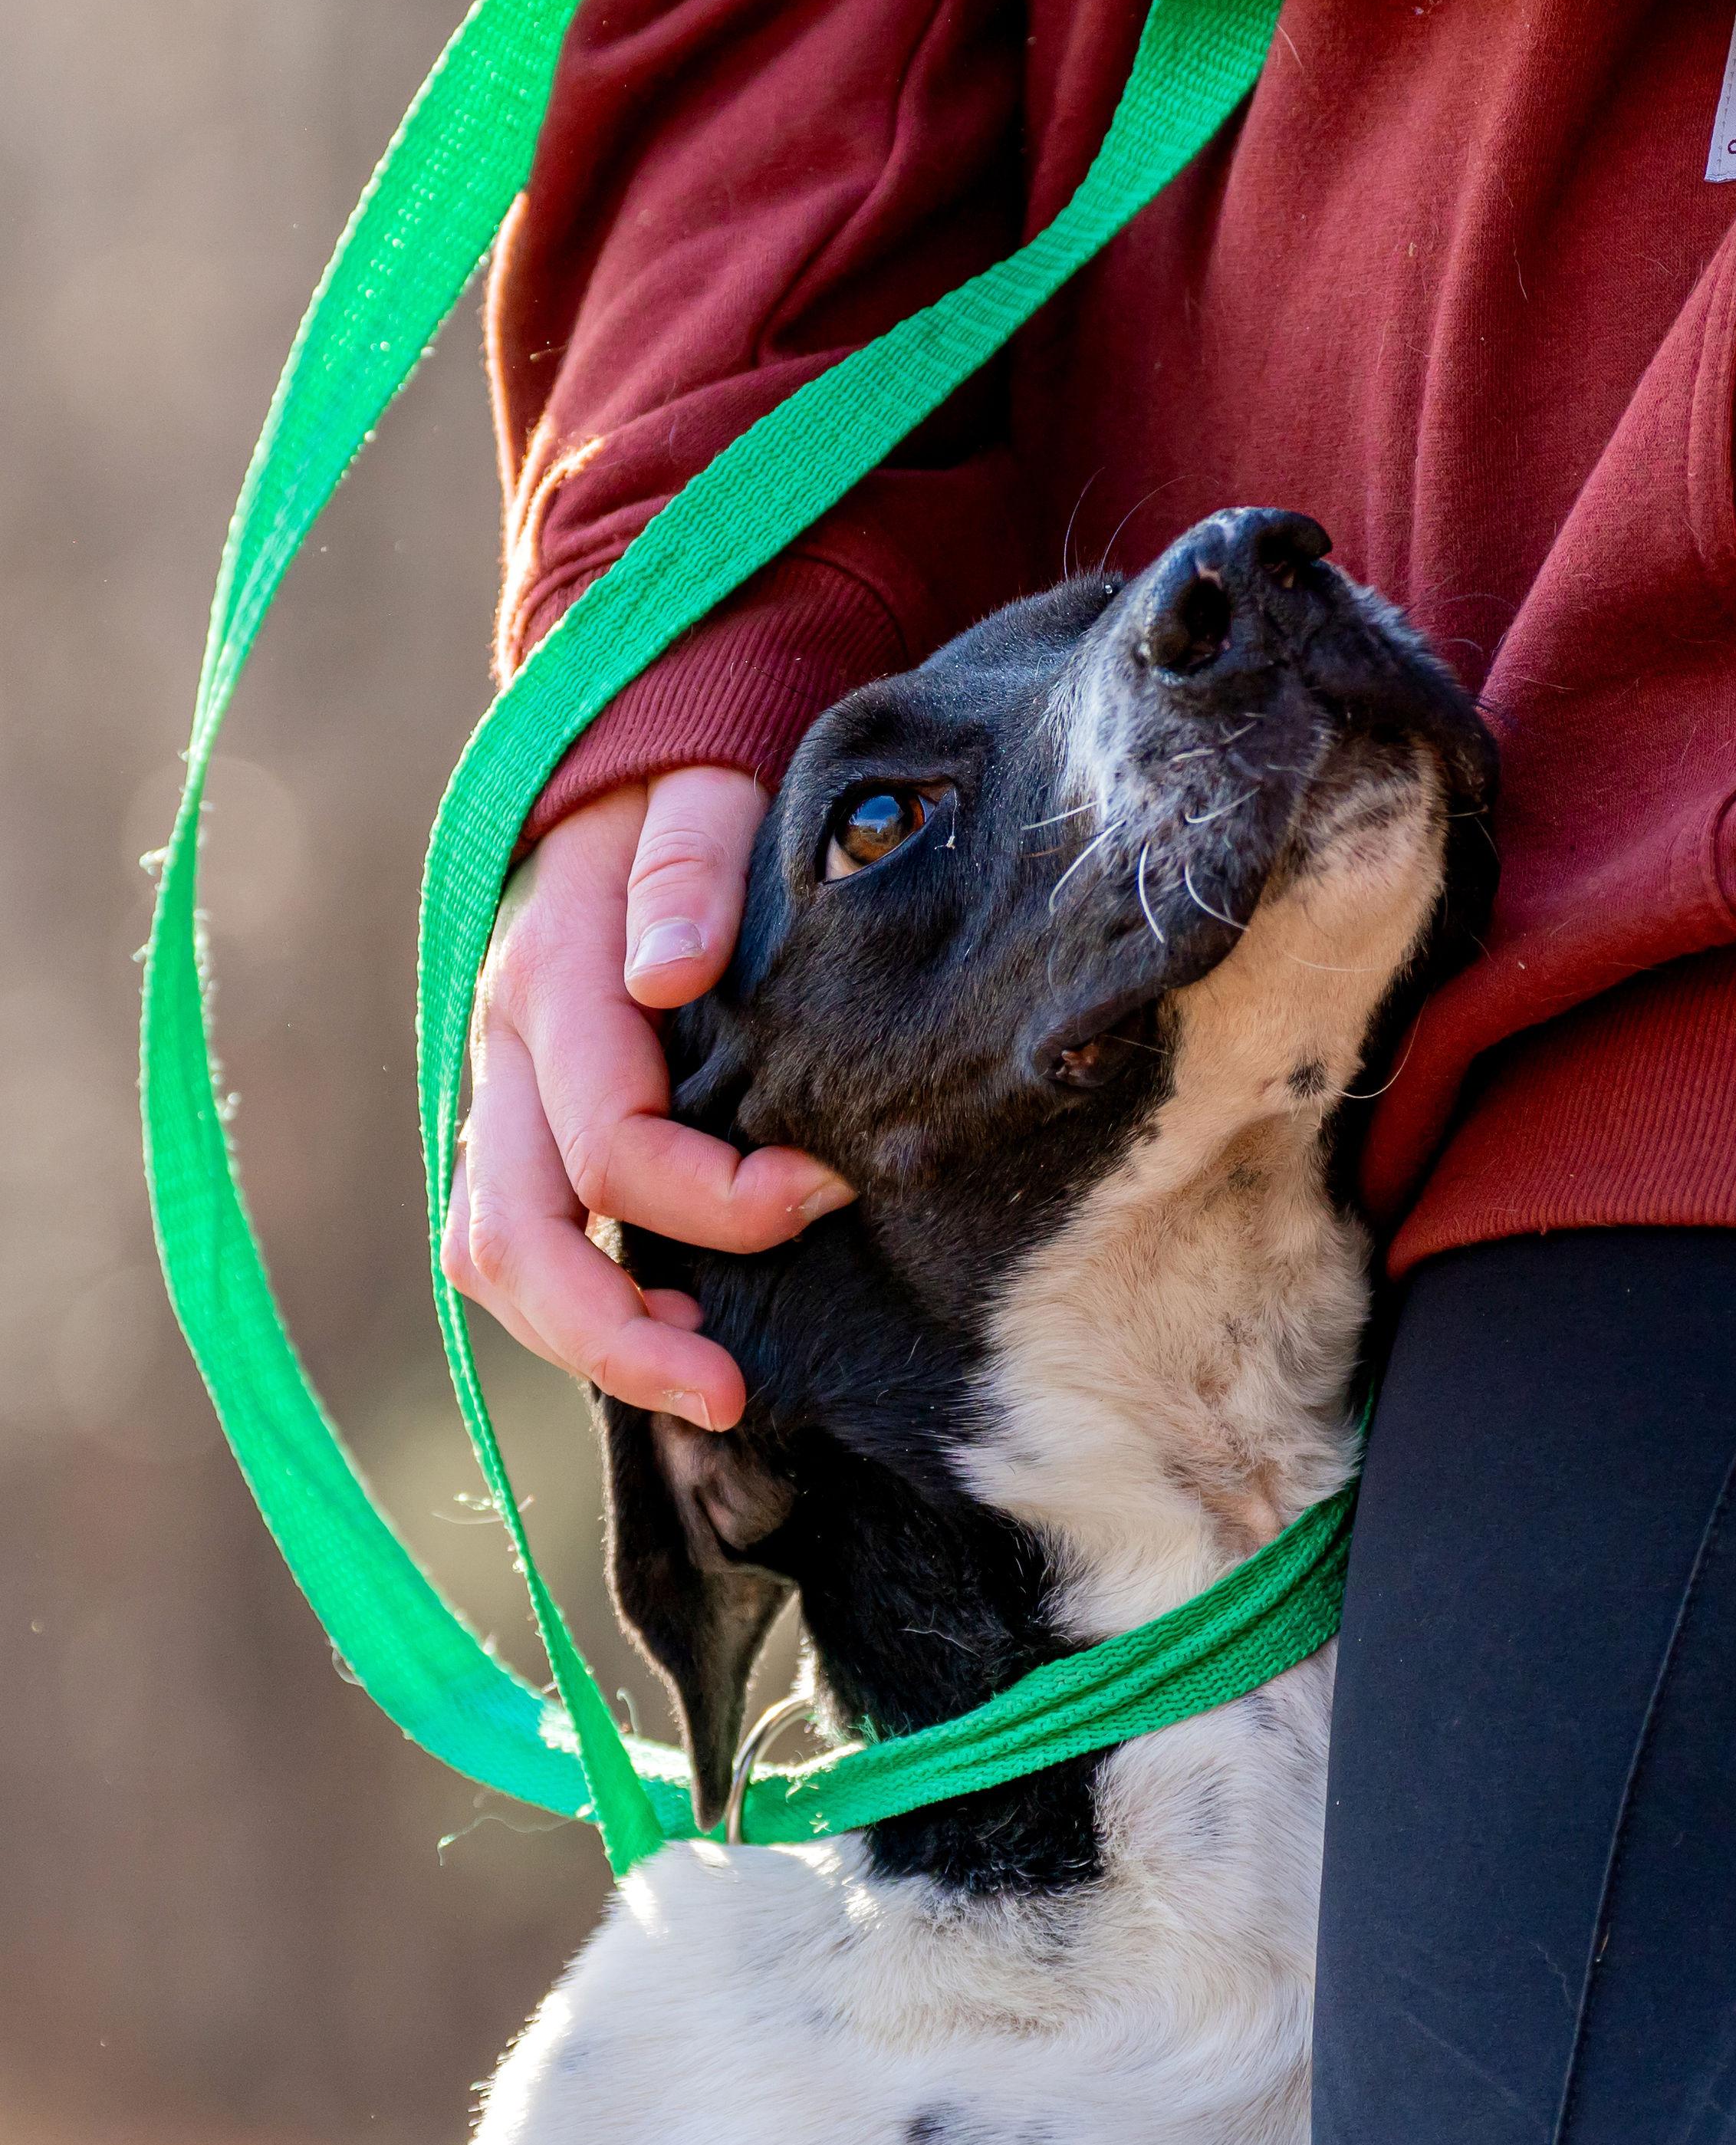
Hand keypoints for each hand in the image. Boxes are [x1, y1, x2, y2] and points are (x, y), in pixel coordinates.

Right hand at [443, 765, 847, 1426]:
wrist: (639, 750)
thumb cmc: (698, 776)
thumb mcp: (707, 784)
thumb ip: (690, 863)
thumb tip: (672, 969)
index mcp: (552, 975)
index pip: (612, 1144)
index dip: (722, 1198)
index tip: (833, 1189)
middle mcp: (504, 1046)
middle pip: (513, 1238)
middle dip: (619, 1335)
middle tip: (734, 1394)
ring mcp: (503, 1088)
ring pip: (494, 1255)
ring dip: (591, 1339)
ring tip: (711, 1381)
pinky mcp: (523, 1115)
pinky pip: (517, 1236)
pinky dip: (584, 1301)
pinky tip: (678, 1321)